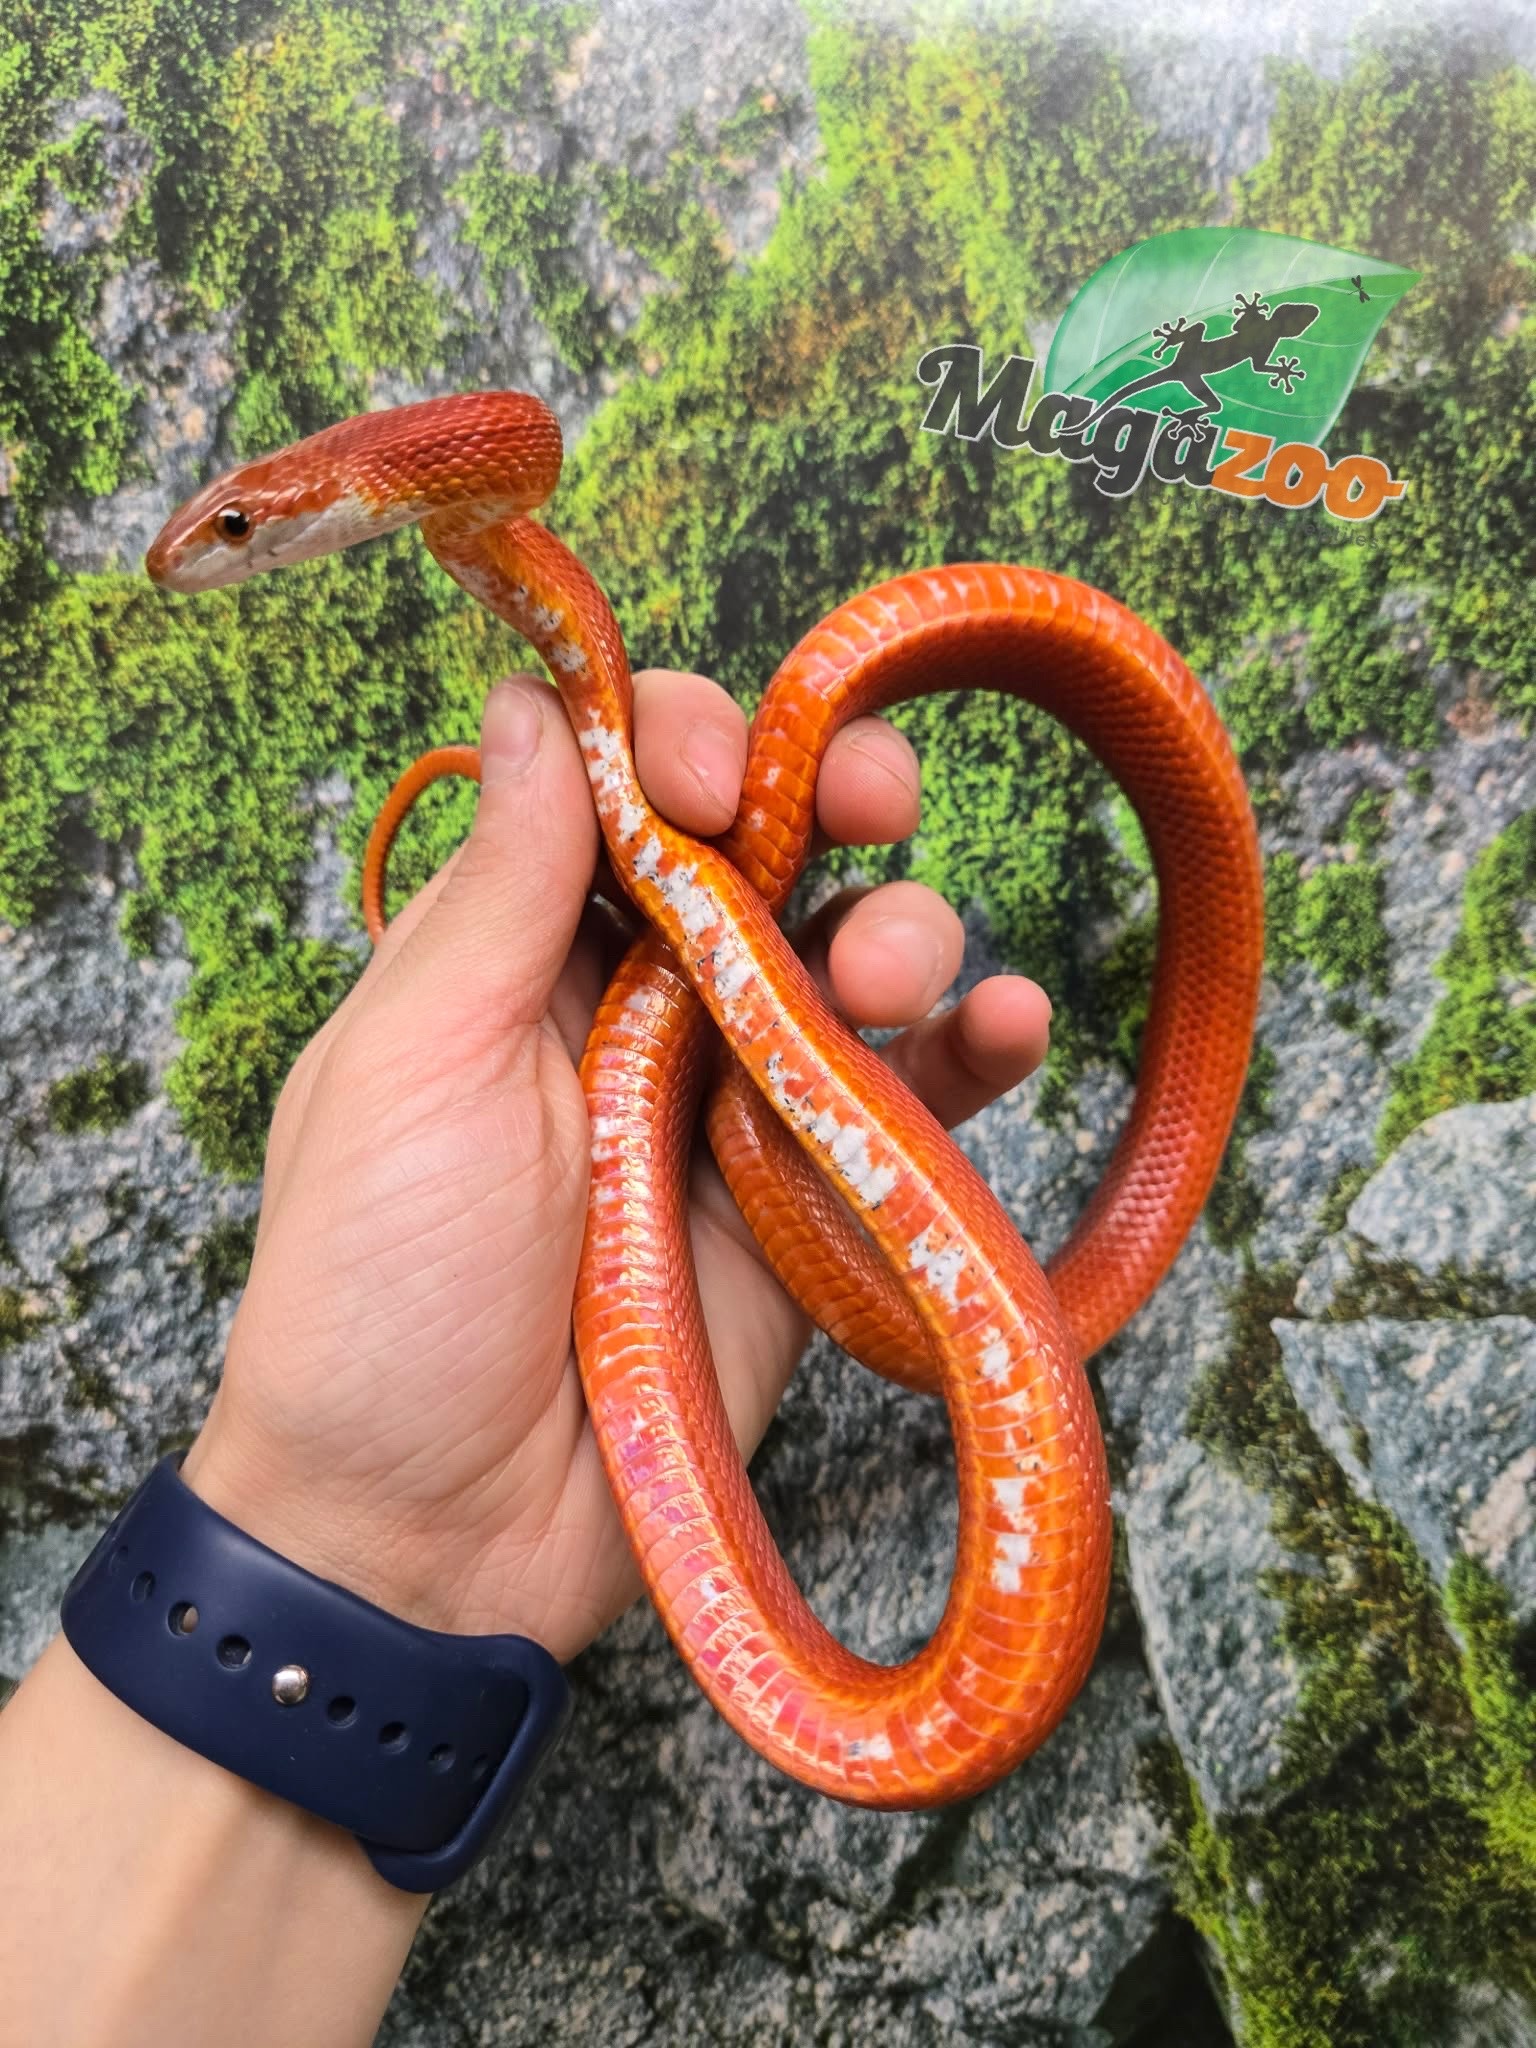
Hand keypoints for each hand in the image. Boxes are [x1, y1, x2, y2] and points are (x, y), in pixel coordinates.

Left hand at [183, 670, 1052, 1656]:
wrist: (429, 1538)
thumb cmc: (378, 1291)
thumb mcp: (414, 1061)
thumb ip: (500, 885)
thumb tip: (536, 701)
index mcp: (509, 951)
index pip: (616, 788)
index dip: (679, 744)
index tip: (716, 774)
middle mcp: (626, 1006)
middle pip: (755, 852)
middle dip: (824, 793)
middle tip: (872, 791)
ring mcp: (724, 1104)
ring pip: (844, 962)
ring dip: (900, 927)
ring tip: (900, 964)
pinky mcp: (804, 1206)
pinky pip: (902, 1106)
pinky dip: (967, 1057)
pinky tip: (1004, 1030)